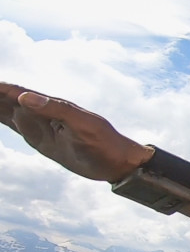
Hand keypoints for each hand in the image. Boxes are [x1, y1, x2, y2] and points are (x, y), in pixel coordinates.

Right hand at [0, 82, 151, 180]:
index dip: (0, 88)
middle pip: (9, 99)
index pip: (18, 92)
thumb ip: (56, 110)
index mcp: (52, 105)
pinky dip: (1, 118)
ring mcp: (40, 125)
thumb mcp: (83, 125)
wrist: (116, 162)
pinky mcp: (40, 139)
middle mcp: (43, 112)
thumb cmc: (104, 143)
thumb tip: (25, 96)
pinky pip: (16, 125)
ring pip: (8, 110)